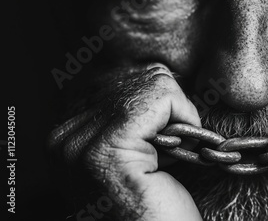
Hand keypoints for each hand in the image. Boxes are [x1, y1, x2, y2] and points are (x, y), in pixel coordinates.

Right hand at [47, 64, 201, 220]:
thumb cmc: (160, 207)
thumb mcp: (142, 152)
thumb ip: (137, 115)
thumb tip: (158, 77)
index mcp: (69, 139)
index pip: (127, 82)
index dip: (163, 106)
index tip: (168, 142)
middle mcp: (65, 139)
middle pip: (140, 79)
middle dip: (171, 110)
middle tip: (172, 152)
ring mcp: (79, 144)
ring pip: (154, 82)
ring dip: (179, 117)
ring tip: (172, 156)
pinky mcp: (106, 149)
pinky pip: (163, 96)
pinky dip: (186, 118)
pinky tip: (181, 152)